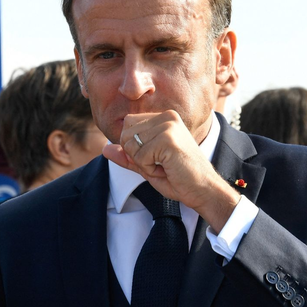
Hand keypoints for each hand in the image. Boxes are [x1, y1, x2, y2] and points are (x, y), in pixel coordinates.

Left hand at [103, 110, 239, 232]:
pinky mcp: (168, 139)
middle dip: (136, 156)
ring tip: (164, 165)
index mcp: (163, 118)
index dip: (134, 148)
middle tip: (160, 164)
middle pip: (125, 134)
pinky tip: (167, 168)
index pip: (127, 125)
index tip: (155, 157)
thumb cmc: (178, 178)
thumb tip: (104, 149)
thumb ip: (127, 156)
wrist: (203, 189)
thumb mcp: (147, 166)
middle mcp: (166, 116)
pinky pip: (140, 156)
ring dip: (143, 163)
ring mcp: (168, 125)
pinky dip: (149, 168)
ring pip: (131, 145)